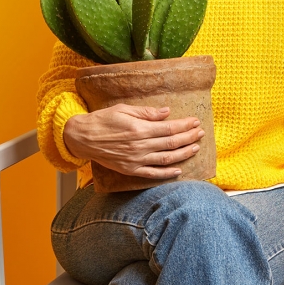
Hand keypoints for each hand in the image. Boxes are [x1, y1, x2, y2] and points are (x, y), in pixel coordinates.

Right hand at [63, 103, 204, 179]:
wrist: (83, 138)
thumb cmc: (103, 120)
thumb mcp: (124, 109)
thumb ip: (147, 112)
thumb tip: (167, 112)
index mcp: (139, 129)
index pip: (169, 128)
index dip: (185, 125)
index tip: (195, 122)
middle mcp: (140, 146)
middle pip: (171, 143)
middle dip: (188, 137)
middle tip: (200, 133)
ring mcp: (136, 160)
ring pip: (166, 159)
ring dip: (183, 154)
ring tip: (195, 148)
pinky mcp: (130, 170)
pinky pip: (152, 174)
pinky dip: (167, 173)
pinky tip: (178, 170)